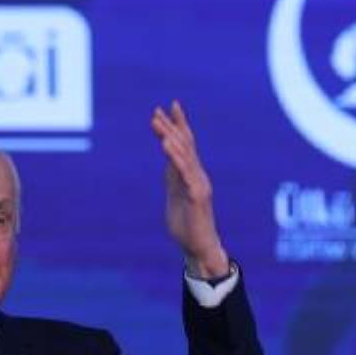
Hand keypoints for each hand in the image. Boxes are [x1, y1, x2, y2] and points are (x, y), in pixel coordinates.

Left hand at [150, 100, 229, 278]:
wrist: (198, 248)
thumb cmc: (187, 224)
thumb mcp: (176, 194)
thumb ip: (173, 176)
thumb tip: (168, 160)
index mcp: (191, 174)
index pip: (185, 144)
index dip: (177, 124)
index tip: (167, 106)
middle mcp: (197, 175)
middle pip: (185, 145)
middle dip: (171, 126)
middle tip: (156, 111)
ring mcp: (198, 184)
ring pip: (184, 155)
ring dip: (170, 138)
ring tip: (158, 124)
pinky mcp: (197, 196)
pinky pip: (185, 174)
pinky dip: (176, 158)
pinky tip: (167, 146)